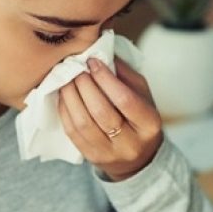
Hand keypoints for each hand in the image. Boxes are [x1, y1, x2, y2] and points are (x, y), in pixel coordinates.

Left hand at [57, 57, 162, 180]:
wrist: (137, 158)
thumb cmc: (138, 119)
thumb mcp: (142, 95)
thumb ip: (124, 75)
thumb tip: (101, 53)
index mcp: (149, 124)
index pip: (124, 99)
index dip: (105, 78)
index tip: (93, 61)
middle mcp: (131, 143)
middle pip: (101, 111)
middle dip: (85, 85)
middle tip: (76, 68)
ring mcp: (110, 153)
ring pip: (83, 123)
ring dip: (70, 96)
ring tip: (66, 79)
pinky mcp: (91, 157)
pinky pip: (72, 132)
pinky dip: (65, 110)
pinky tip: (63, 95)